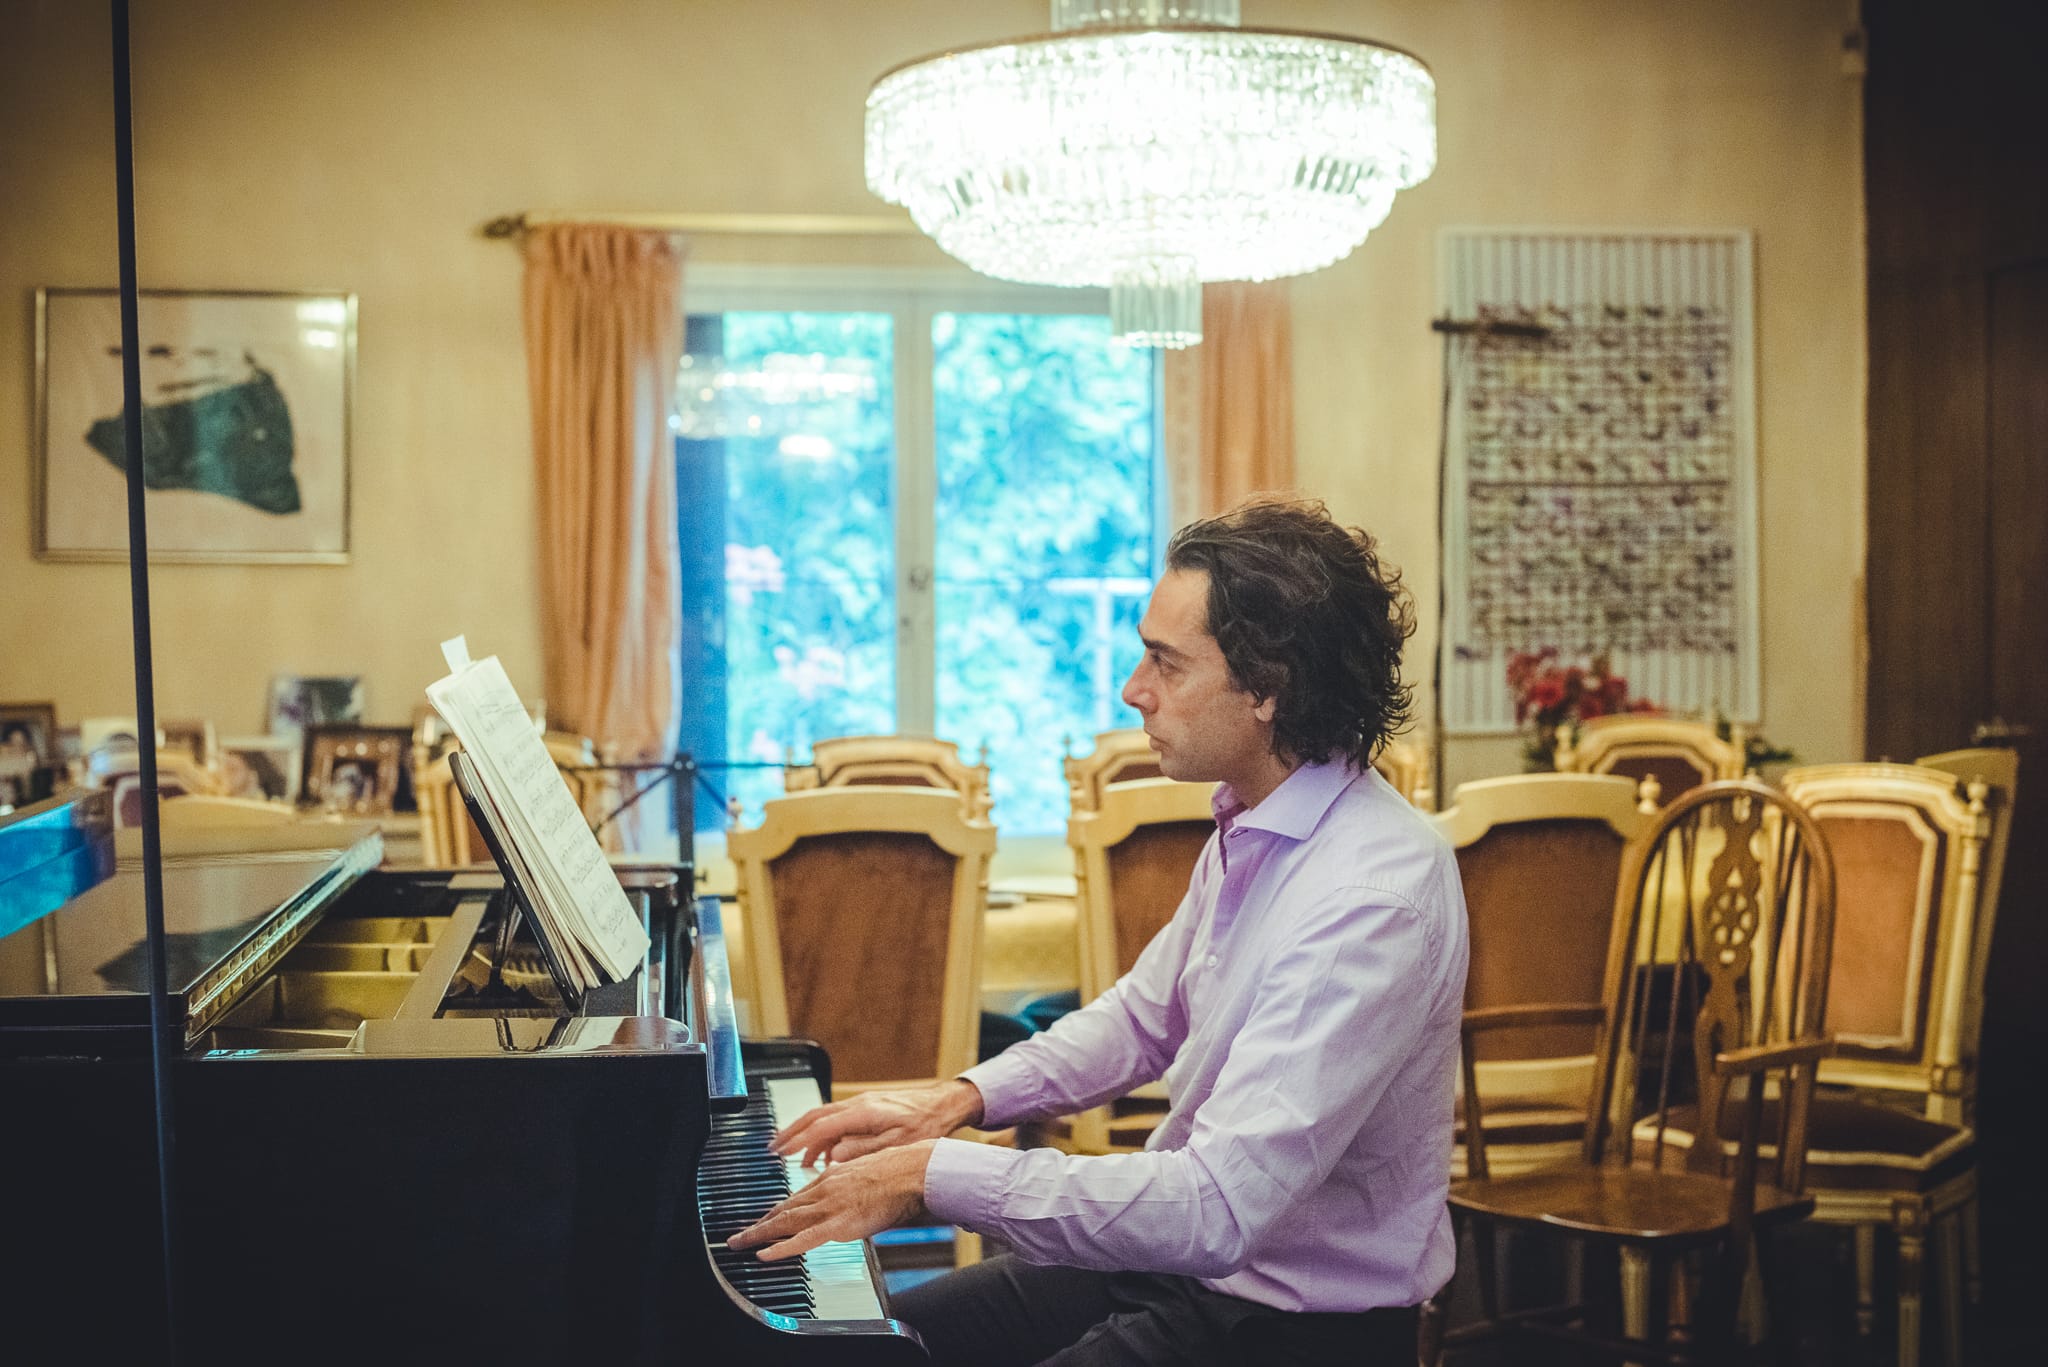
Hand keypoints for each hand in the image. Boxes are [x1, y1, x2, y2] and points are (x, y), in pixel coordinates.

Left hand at [727, 1140, 936, 1261]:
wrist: (913, 1170)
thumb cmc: (900, 1171)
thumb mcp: (869, 1172)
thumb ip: (853, 1182)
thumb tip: (850, 1190)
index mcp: (833, 1177)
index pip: (798, 1196)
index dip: (778, 1209)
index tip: (765, 1217)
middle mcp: (825, 1189)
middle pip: (785, 1209)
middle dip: (760, 1222)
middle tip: (740, 1234)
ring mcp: (830, 1206)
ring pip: (786, 1223)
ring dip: (759, 1234)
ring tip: (739, 1243)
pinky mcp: (839, 1224)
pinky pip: (804, 1240)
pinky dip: (781, 1248)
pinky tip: (764, 1255)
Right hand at [773, 1079, 983, 1166]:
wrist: (946, 1104)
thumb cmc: (926, 1125)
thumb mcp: (895, 1145)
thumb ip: (861, 1150)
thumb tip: (832, 1158)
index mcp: (863, 1113)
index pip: (821, 1125)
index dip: (798, 1139)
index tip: (780, 1152)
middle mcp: (858, 1105)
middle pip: (815, 1117)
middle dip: (792, 1132)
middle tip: (773, 1149)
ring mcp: (862, 1105)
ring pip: (824, 1118)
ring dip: (807, 1136)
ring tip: (794, 1158)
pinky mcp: (868, 1109)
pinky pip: (837, 1121)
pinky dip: (825, 1136)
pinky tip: (824, 1154)